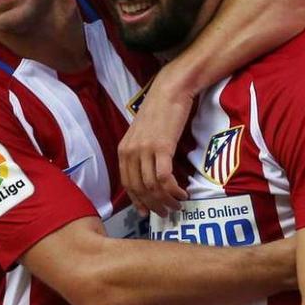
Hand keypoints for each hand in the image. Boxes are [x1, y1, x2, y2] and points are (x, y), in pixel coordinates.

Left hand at [118, 71, 193, 216]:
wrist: (170, 91)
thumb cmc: (159, 111)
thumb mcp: (142, 134)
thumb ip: (140, 153)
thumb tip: (148, 176)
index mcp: (123, 150)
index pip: (127, 184)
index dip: (138, 201)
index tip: (147, 212)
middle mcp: (130, 152)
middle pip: (139, 189)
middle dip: (153, 205)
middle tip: (167, 213)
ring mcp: (145, 150)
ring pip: (152, 187)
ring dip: (166, 200)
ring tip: (177, 205)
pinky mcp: (162, 147)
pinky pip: (164, 178)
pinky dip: (173, 190)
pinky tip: (182, 193)